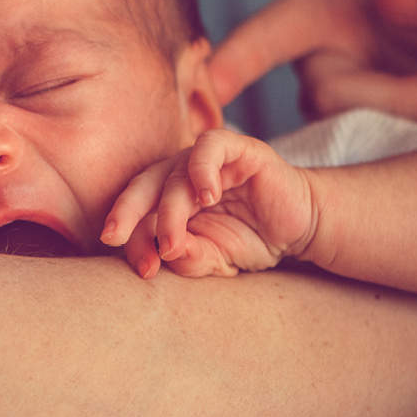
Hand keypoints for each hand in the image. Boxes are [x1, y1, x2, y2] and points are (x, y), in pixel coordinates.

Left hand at [101, 130, 316, 279]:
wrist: (301, 225)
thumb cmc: (252, 238)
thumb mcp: (216, 259)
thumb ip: (190, 258)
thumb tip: (166, 254)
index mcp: (167, 198)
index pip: (139, 214)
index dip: (134, 239)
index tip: (142, 269)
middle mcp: (180, 174)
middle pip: (144, 187)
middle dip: (127, 214)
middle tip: (115, 238)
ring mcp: (206, 159)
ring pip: (175, 175)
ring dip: (169, 210)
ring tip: (172, 240)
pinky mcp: (236, 148)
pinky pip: (210, 147)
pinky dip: (202, 169)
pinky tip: (207, 196)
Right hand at [207, 0, 416, 135]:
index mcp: (322, 13)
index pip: (265, 36)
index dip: (232, 62)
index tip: (210, 89)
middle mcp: (317, 63)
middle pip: (325, 96)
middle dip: (396, 95)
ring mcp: (335, 111)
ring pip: (350, 129)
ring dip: (413, 114)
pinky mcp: (357, 148)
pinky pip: (373, 158)